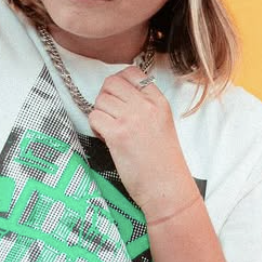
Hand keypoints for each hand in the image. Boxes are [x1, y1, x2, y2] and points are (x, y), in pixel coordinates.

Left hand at [88, 67, 199, 220]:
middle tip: (110, 116)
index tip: (117, 99)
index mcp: (159, 102)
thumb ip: (144, 107)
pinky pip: (94, 117)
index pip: (131, 74)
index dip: (117, 84)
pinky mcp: (118, 135)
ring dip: (99, 114)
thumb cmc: (163, 163)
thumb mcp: (161, 125)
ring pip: (100, 100)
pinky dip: (95, 127)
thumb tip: (117, 98)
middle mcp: (145, 106)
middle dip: (104, 98)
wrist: (167, 188)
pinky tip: (106, 138)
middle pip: (111, 83)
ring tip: (109, 130)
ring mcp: (131, 119)